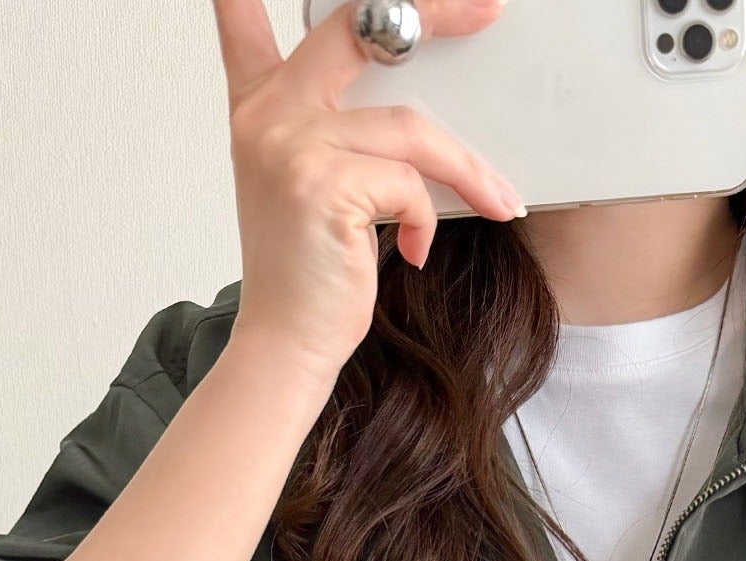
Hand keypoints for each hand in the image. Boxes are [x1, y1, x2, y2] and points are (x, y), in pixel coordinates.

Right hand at [213, 0, 523, 385]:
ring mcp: (291, 144)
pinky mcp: (321, 185)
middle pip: (360, 30)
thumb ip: (339, 132)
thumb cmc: (310, 275)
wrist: (287, 343)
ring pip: (410, 128)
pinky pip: (408, 183)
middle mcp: (268, 114)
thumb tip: (419, 110)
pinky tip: (415, 250)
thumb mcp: (314, 187)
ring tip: (495, 200)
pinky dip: (426, 219)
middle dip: (435, 13)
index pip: (249, 26)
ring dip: (465, 169)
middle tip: (487, 11)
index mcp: (260, 108)